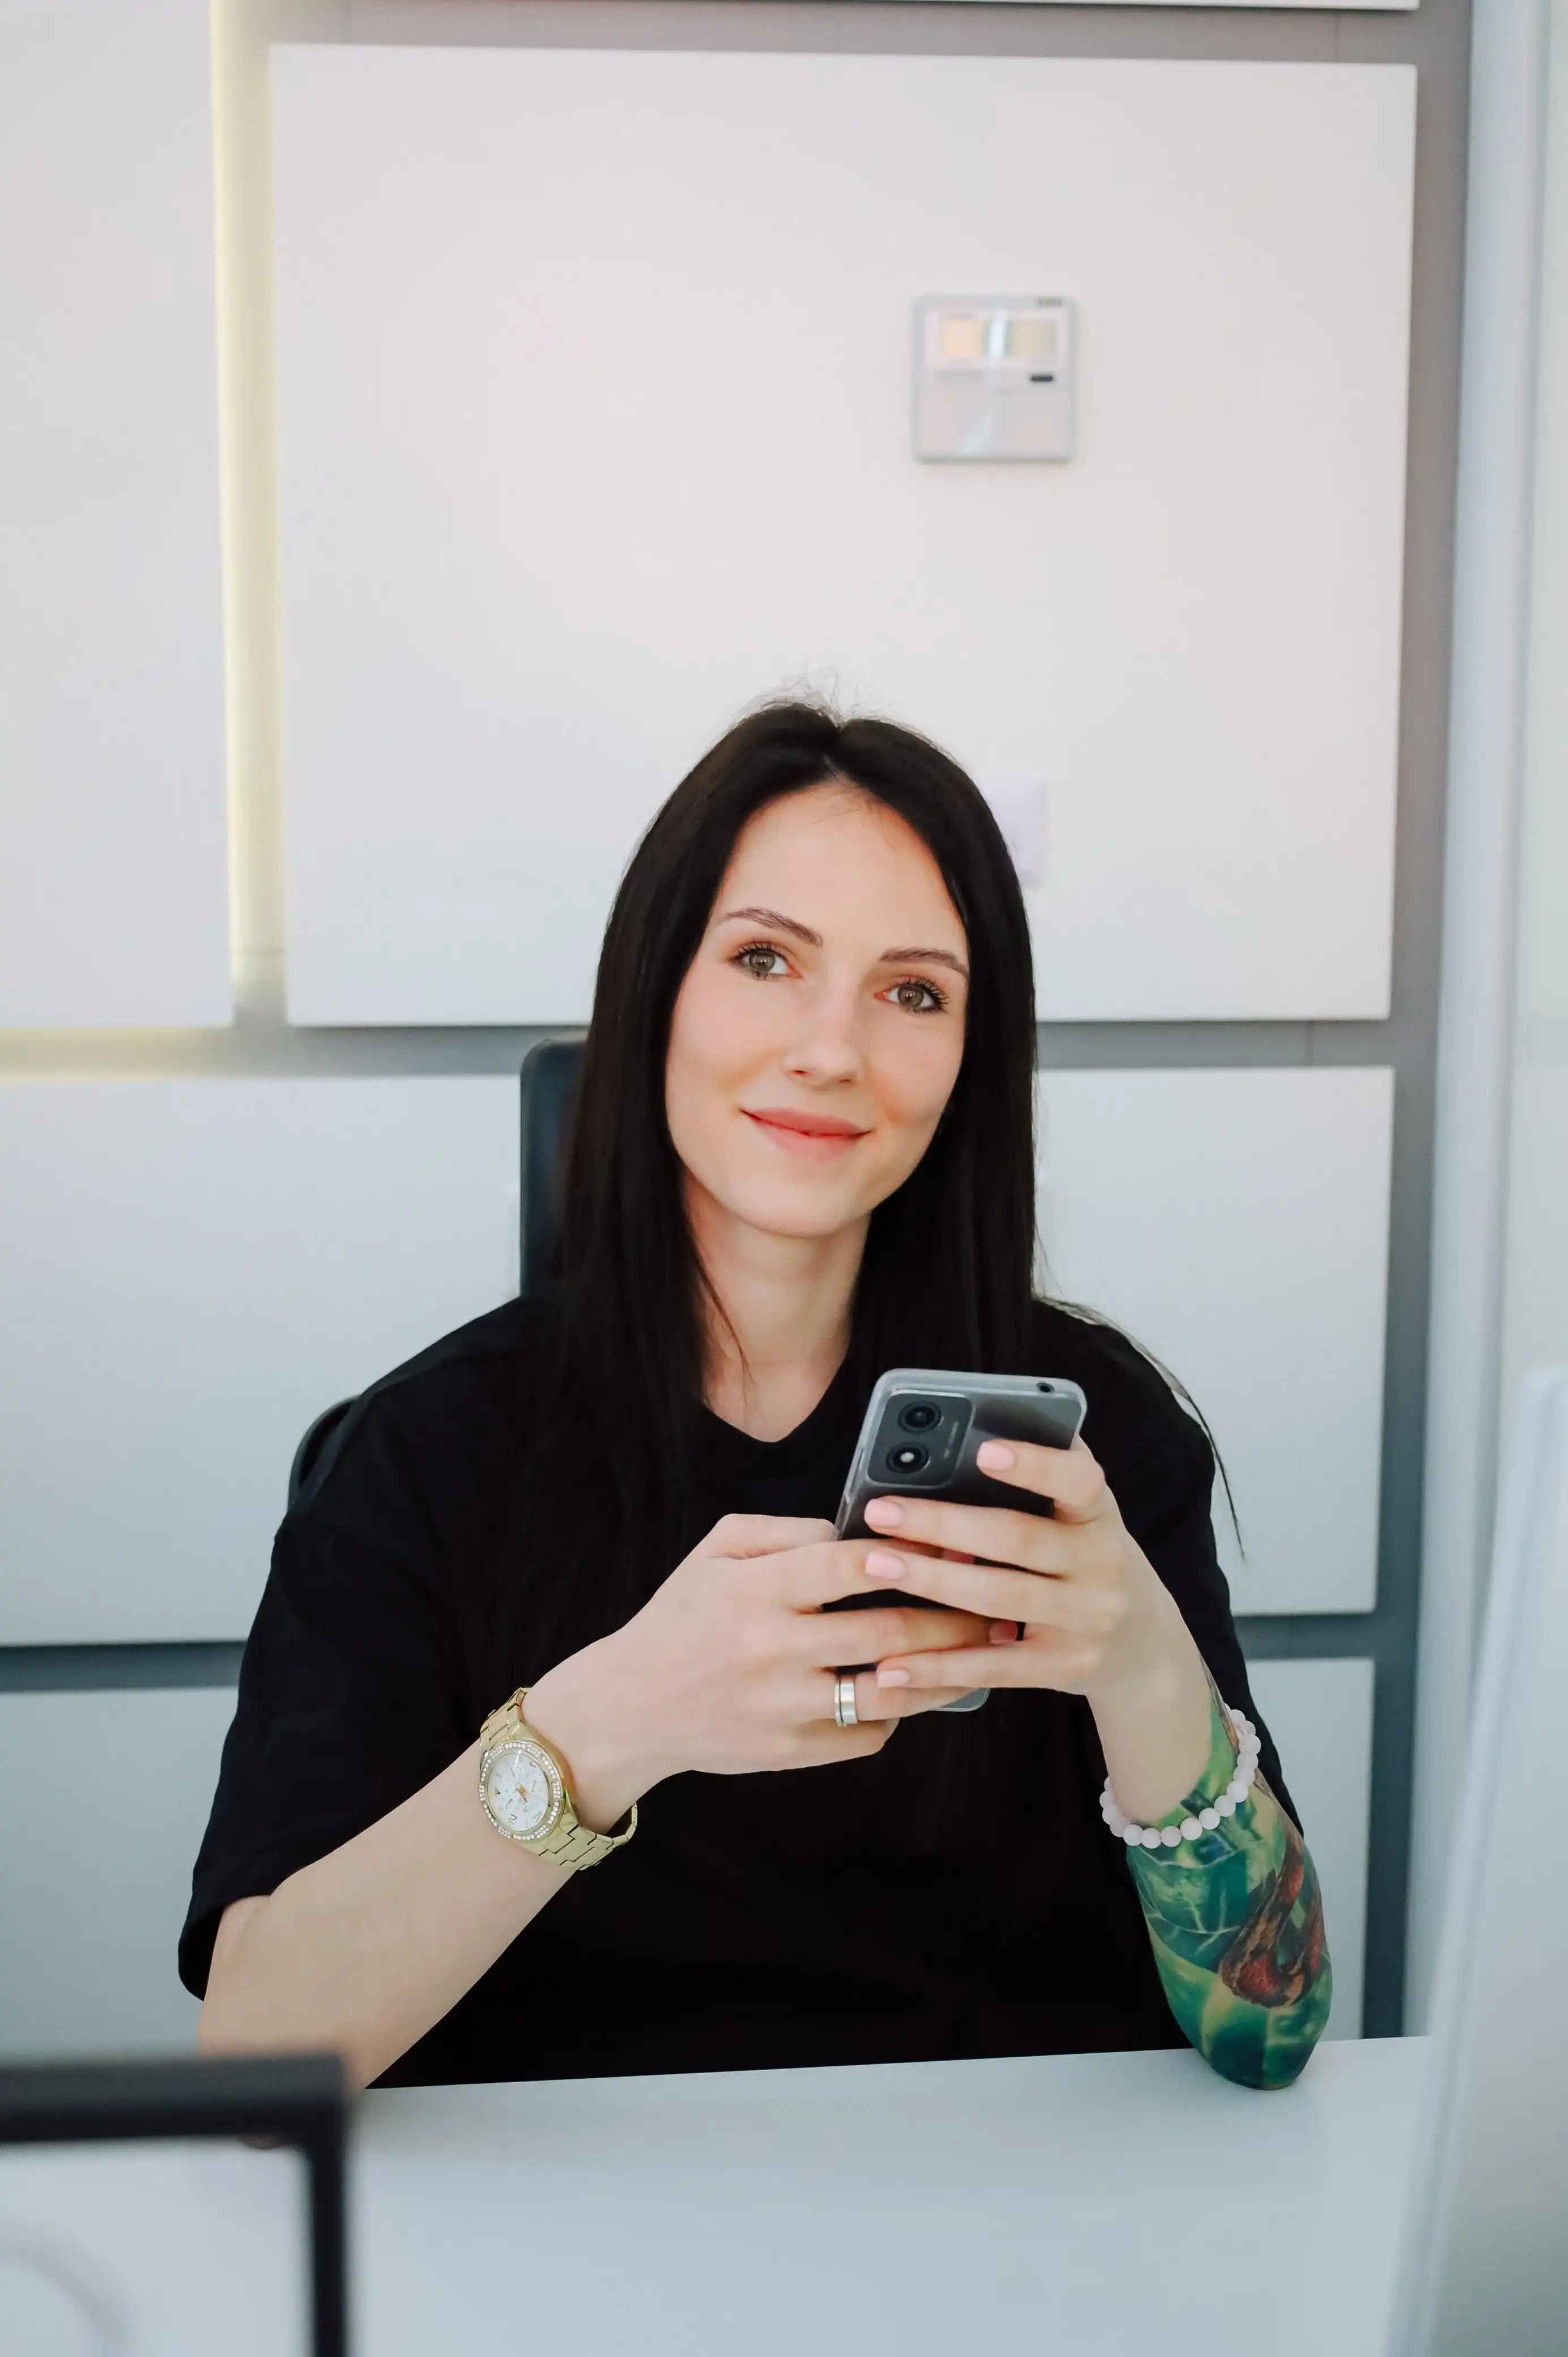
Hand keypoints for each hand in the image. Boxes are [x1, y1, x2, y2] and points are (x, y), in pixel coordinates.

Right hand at [525, 1514, 990, 1828]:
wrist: (631, 1706)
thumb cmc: (682, 1616)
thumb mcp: (717, 1550)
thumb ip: (789, 1530)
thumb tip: (862, 1531)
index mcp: (754, 1591)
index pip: (848, 1565)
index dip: (908, 1552)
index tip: (953, 1542)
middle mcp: (771, 1651)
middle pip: (888, 1630)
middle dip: (954, 1613)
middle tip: (995, 1600)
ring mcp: (783, 1708)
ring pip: (891, 1690)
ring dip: (945, 1669)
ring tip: (982, 1650)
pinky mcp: (790, 1754)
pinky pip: (867, 1735)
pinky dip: (897, 1712)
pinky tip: (913, 1690)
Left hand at [858, 1437, 1215, 1820]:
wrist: (1144, 1644)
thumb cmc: (1087, 1555)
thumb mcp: (1084, 1512)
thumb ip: (1046, 1470)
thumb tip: (980, 1419)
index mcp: (1100, 1513)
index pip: (1078, 1481)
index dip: (1034, 1466)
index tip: (983, 1451)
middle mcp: (1101, 1564)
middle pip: (1017, 1540)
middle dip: (944, 1525)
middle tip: (881, 1510)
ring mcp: (1085, 1620)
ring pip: (999, 1599)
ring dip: (932, 1583)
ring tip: (875, 1565)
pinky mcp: (1064, 1667)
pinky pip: (994, 1666)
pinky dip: (940, 1667)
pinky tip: (892, 1664)